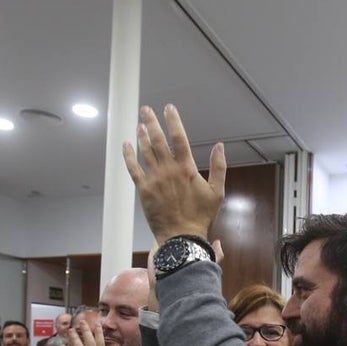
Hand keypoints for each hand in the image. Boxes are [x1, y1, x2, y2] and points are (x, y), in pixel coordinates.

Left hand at [122, 104, 225, 243]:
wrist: (182, 237)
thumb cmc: (201, 216)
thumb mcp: (217, 192)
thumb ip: (219, 167)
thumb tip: (220, 146)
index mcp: (187, 168)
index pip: (179, 138)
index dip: (173, 121)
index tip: (168, 108)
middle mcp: (169, 170)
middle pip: (158, 140)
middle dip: (152, 122)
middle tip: (146, 109)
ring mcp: (154, 179)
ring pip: (145, 151)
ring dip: (141, 135)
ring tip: (139, 123)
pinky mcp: (143, 190)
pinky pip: (133, 168)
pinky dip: (129, 155)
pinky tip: (126, 145)